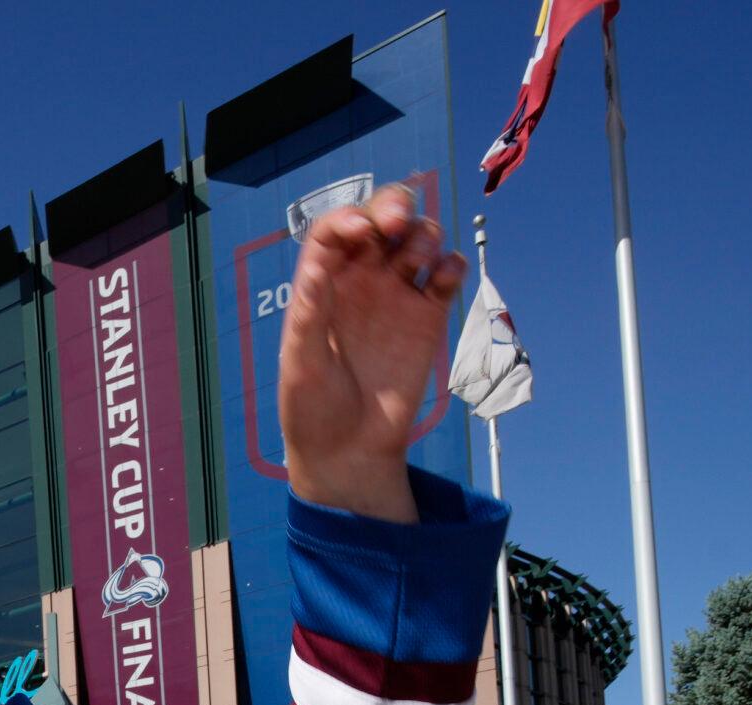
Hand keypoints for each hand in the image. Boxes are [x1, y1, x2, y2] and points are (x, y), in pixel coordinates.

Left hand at [279, 184, 465, 522]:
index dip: (348, 219)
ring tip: (417, 263)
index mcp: (321, 284)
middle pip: (382, 220)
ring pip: (418, 239)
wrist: (349, 450)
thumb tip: (317, 266)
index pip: (334, 231)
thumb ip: (310, 314)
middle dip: (393, 207)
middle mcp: (360, 281)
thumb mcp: (300, 363)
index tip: (361, 232)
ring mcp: (396, 295)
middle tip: (397, 225)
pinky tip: (442, 279)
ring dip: (423, 235)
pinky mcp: (428, 317)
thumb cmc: (313, 409)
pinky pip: (447, 275)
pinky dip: (451, 265)